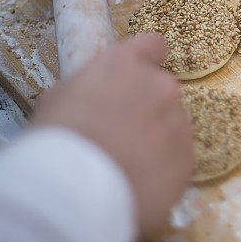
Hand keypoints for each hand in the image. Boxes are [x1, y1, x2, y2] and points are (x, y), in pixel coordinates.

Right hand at [31, 33, 193, 233]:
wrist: (73, 196)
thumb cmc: (55, 144)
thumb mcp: (53, 105)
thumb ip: (78, 94)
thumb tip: (78, 103)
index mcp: (125, 65)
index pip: (151, 45)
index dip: (145, 59)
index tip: (137, 75)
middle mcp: (160, 87)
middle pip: (161, 91)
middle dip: (145, 108)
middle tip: (118, 135)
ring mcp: (178, 123)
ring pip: (172, 125)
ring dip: (155, 139)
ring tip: (125, 165)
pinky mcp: (187, 159)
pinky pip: (177, 158)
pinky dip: (163, 168)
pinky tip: (137, 183)